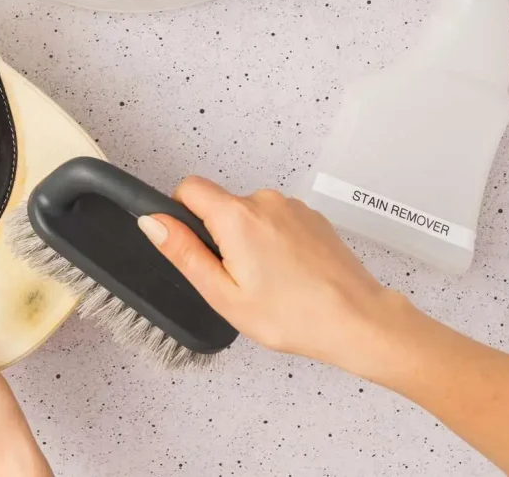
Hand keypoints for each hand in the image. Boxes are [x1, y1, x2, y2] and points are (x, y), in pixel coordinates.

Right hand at [138, 177, 404, 373]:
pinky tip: (289, 275)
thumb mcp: (223, 293)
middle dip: (219, 237)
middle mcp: (265, 201)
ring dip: (248, 241)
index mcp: (237, 217)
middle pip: (220, 205)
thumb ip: (183, 252)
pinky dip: (274, 243)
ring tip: (269, 283)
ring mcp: (292, 207)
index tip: (194, 247)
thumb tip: (152, 221)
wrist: (357, 320)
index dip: (181, 214)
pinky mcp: (312, 217)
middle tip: (237, 280)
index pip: (189, 188)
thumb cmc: (293, 315)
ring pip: (249, 215)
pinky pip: (276, 221)